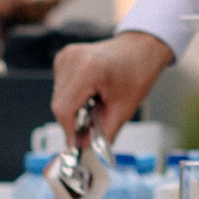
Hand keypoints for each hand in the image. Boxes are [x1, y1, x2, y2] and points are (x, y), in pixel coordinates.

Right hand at [49, 31, 173, 142]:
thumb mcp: (124, 109)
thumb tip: (82, 148)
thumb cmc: (137, 73)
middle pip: (59, 104)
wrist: (141, 50)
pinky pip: (60, 87)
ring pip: (57, 97)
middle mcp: (73, 59)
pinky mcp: (64, 57)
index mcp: (89, 69)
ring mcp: (66, 56)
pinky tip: (89, 92)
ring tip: (95, 103)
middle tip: (91, 125)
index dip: (69, 131)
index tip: (76, 144)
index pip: (64, 109)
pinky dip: (72, 96)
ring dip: (72, 108)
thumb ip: (103, 133)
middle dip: (72, 120)